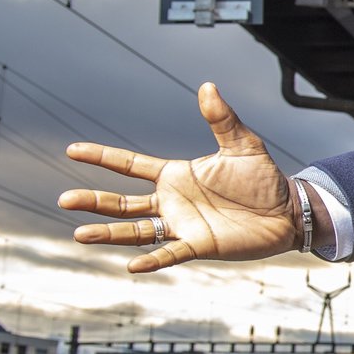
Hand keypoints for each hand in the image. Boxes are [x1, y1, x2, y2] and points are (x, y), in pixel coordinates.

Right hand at [60, 83, 299, 272]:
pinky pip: (170, 254)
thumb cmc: (264, 179)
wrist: (289, 211)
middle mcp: (172, 201)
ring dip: (109, 233)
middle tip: (64, 200)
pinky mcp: (199, 245)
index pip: (130, 165)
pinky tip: (132, 265)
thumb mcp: (243, 145)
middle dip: (94, 201)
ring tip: (79, 234)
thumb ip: (222, 119)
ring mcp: (183, 224)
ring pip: (137, 230)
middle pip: (123, 202)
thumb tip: (207, 87)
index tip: (72, 150)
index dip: (102, 157)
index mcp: (176, 174)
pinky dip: (152, 260)